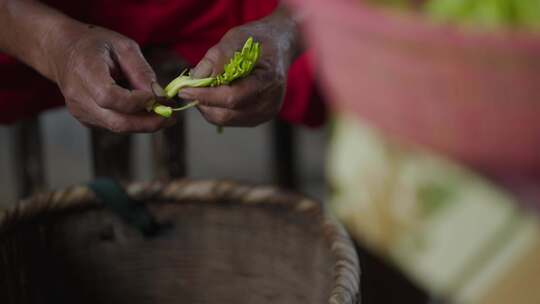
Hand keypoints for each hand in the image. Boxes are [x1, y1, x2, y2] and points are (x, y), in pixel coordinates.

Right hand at [47, 24, 172, 132]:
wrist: (62, 51)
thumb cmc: (94, 44)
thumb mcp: (123, 46)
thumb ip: (141, 71)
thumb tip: (159, 96)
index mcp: (84, 72)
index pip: (111, 98)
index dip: (137, 102)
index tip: (158, 97)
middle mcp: (78, 97)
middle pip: (117, 122)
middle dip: (148, 123)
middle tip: (171, 117)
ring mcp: (80, 111)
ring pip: (117, 127)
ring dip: (143, 123)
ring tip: (162, 111)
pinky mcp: (85, 119)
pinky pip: (113, 125)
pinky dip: (132, 120)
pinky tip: (143, 109)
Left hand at [178, 6, 301, 126]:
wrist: (279, 48)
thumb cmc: (258, 40)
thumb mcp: (237, 37)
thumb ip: (217, 57)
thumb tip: (196, 78)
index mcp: (268, 80)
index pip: (232, 98)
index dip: (205, 96)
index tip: (183, 89)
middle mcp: (269, 102)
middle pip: (226, 114)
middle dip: (203, 103)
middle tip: (189, 89)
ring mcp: (265, 113)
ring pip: (225, 120)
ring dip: (208, 106)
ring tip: (203, 88)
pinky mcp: (259, 118)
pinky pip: (230, 119)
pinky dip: (217, 108)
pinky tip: (216, 93)